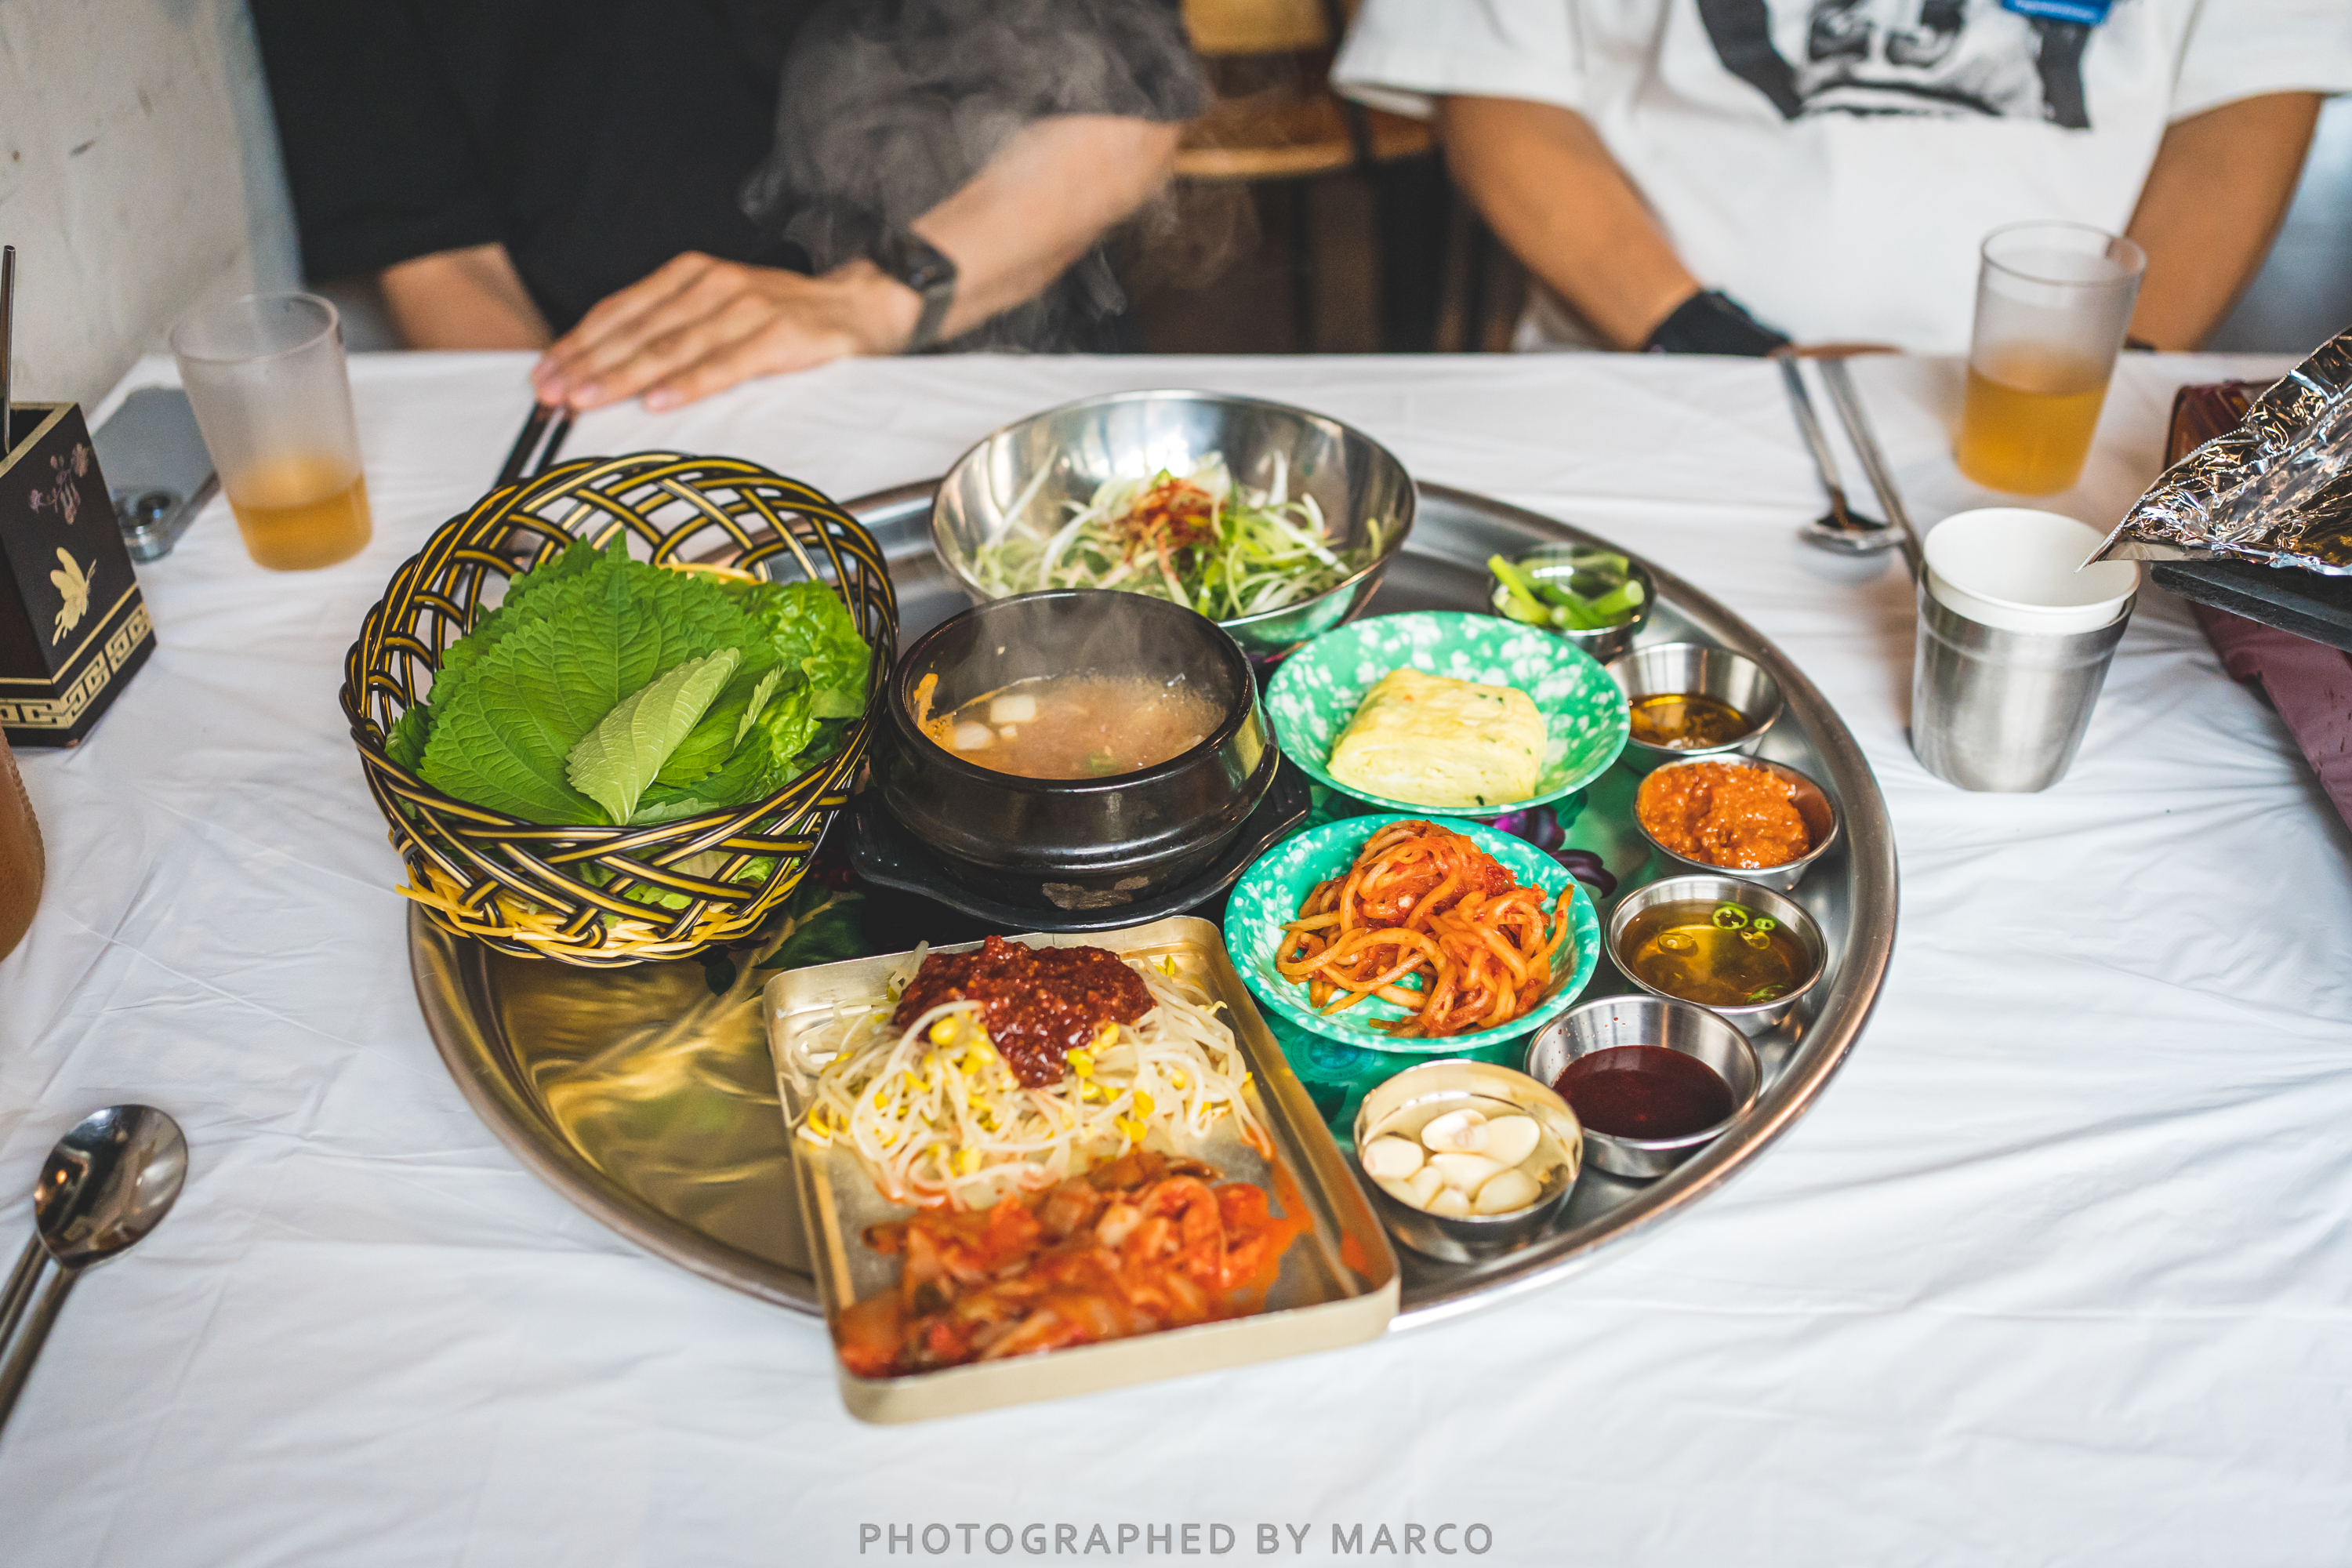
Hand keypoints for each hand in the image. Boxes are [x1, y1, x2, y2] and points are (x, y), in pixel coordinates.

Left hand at [531, 253, 921, 410]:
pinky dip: (689, 383)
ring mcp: (746, 308)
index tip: (544, 373)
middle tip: (552, 392)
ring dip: (624, 376)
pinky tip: (657, 401)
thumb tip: (607, 366)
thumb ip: (671, 328)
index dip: (578, 342)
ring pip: (672, 346)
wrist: (860, 307)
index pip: (621, 310)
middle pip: (638, 330)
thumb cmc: (783, 319)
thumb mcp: (719, 309)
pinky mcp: (779, 336)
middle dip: (588, 363)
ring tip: (587, 399)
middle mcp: (713, 284)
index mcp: (690, 275)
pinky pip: (725, 365)